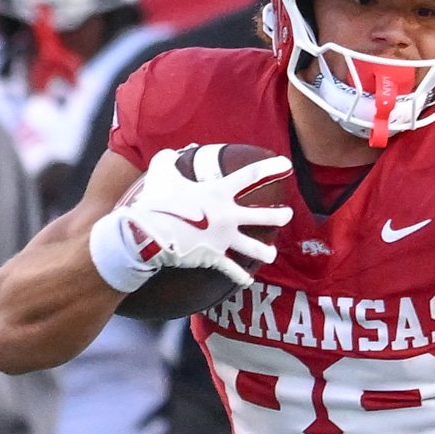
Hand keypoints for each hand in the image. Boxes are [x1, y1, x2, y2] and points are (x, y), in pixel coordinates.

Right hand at [90, 149, 293, 291]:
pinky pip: (232, 270)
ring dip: (267, 252)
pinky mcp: (213, 258)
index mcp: (219, 193)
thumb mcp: (161, 172)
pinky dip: (240, 277)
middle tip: (288, 214)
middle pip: (265, 216)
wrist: (146, 234)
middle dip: (281, 216)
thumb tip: (175, 153)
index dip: (271, 169)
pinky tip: (247, 280)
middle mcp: (227, 216)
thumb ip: (170, 158)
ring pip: (255, 249)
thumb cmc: (156, 201)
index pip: (251, 176)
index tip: (287, 165)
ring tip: (272, 253)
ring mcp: (223, 239)